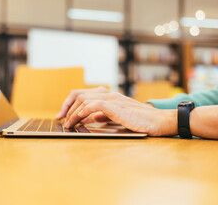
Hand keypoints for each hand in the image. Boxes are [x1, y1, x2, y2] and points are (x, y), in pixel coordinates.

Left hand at [62, 91, 176, 136]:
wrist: (157, 121)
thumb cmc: (139, 120)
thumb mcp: (116, 117)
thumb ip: (102, 115)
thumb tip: (86, 118)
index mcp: (107, 95)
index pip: (82, 94)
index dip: (69, 103)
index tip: (62, 115)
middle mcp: (108, 94)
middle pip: (79, 94)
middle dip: (66, 107)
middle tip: (60, 119)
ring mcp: (112, 98)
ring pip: (84, 99)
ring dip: (72, 112)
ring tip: (68, 124)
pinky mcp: (116, 106)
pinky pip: (94, 105)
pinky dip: (82, 112)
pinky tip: (78, 121)